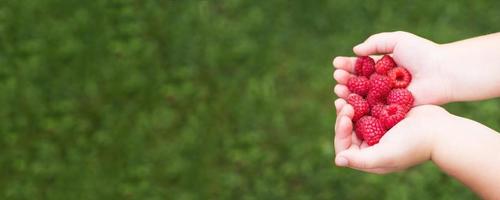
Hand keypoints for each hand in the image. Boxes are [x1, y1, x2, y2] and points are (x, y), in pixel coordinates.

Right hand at [332, 31, 452, 104]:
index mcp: (384, 66)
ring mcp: (387, 97)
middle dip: (345, 79)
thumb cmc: (422, 54)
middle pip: (359, 82)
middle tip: (336, 77)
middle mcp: (383, 83)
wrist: (441, 72)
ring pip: (363, 96)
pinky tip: (349, 103)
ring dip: (348, 93)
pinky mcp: (392, 110)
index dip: (348, 65)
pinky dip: (360, 107)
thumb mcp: (397, 40)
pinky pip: (373, 109)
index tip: (336, 63)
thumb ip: (375, 43)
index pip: (361, 66)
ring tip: (338, 88)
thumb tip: (355, 51)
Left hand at [333, 103, 451, 173]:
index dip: (341, 132)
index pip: (344, 147)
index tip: (346, 118)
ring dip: (348, 103)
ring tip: (342, 92)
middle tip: (341, 102)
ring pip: (356, 115)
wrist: (441, 130)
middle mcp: (371, 144)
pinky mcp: (385, 114)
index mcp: (369, 156)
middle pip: (348, 129)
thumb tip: (338, 160)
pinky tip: (355, 85)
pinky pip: (367, 104)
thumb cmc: (415, 144)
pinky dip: (360, 95)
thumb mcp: (387, 154)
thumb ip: (362, 160)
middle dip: (343, 116)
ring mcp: (378, 128)